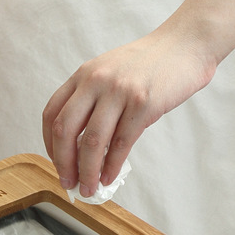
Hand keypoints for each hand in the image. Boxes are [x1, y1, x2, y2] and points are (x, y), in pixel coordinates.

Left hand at [42, 25, 215, 197]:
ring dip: (88, 172)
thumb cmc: (147, 67)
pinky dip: (112, 167)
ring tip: (90, 188)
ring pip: (93, 142)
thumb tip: (81, 151)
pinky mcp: (143, 103)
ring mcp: (119, 91)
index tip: (58, 165)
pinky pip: (121, 143)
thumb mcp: (109, 75)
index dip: (50, 146)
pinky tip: (109, 177)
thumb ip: (92, 104)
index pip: (52, 115)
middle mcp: (96, 81)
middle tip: (69, 183)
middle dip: (64, 164)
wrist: (184, 46)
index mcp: (83, 76)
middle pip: (66, 130)